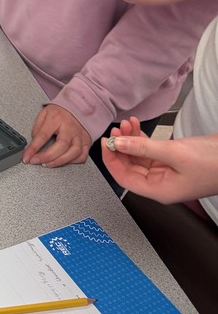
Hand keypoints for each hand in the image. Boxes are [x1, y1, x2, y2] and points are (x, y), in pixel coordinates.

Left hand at [23, 103, 91, 166]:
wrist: (76, 106)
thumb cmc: (59, 111)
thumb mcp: (44, 113)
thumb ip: (37, 128)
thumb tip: (33, 144)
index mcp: (57, 118)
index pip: (43, 135)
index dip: (34, 148)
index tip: (26, 156)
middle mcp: (70, 127)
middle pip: (61, 146)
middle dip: (46, 157)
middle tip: (35, 161)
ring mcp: (80, 135)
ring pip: (74, 153)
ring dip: (60, 161)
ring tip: (48, 164)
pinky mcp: (87, 141)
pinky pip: (83, 156)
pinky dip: (73, 162)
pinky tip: (63, 161)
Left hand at [103, 117, 217, 203]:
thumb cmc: (213, 164)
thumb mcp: (174, 153)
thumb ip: (144, 148)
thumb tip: (119, 143)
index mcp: (159, 190)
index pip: (124, 178)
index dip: (111, 160)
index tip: (106, 142)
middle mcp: (160, 184)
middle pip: (129, 167)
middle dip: (121, 146)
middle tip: (117, 129)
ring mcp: (166, 172)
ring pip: (139, 157)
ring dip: (131, 139)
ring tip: (128, 123)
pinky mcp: (172, 161)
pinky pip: (150, 151)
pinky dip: (142, 138)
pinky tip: (138, 126)